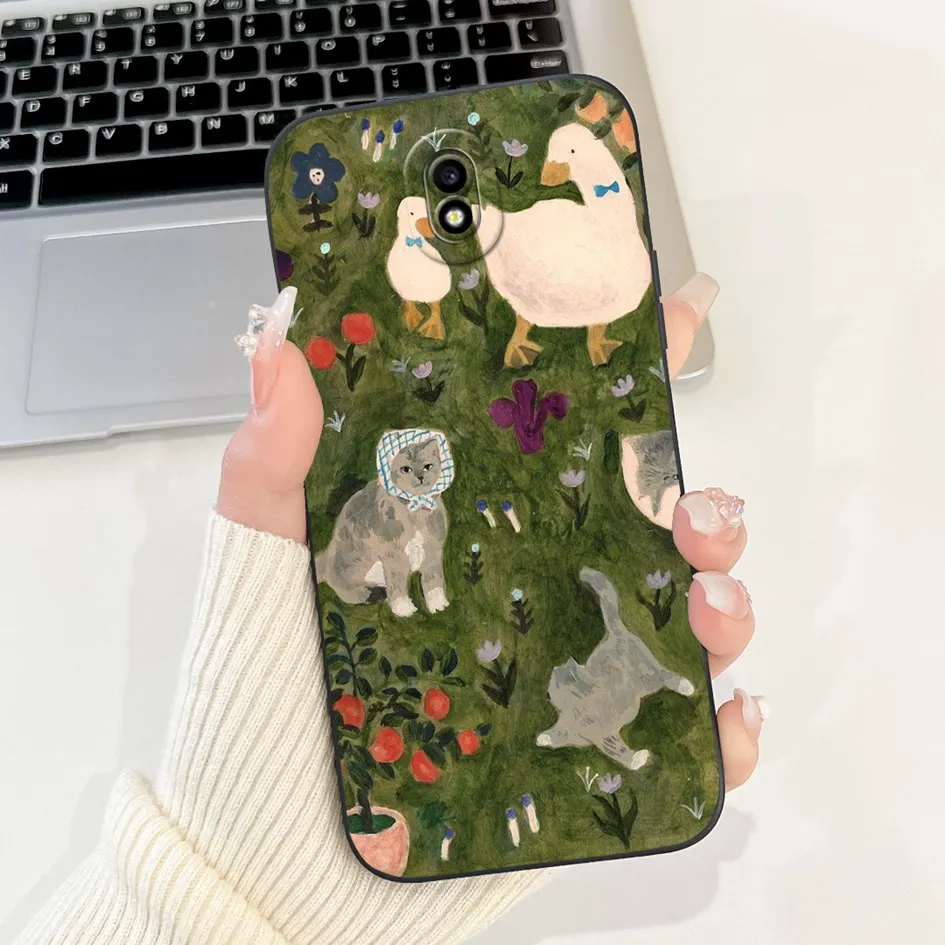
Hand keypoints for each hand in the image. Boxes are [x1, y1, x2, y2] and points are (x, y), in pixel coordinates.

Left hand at [218, 273, 764, 788]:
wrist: (278, 853)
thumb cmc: (264, 700)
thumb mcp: (261, 563)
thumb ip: (272, 458)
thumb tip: (276, 339)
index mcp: (473, 527)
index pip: (563, 440)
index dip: (628, 378)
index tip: (679, 321)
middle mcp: (530, 590)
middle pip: (649, 528)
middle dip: (700, 505)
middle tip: (695, 512)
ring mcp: (562, 671)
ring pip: (681, 622)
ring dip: (724, 603)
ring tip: (708, 609)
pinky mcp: (581, 755)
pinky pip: (678, 740)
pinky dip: (722, 728)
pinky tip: (724, 712)